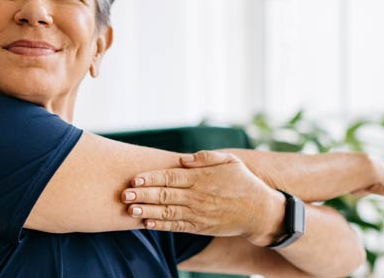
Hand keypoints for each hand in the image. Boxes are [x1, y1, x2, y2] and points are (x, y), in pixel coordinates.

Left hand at [120, 150, 284, 246]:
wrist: (260, 211)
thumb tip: (183, 158)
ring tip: (130, 210)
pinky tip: (147, 224)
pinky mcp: (201, 227)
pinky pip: (177, 227)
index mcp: (201, 178)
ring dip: (147, 212)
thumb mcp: (229, 161)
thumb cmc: (243, 181)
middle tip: (123, 194)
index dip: (150, 178)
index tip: (134, 179)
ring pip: (168, 212)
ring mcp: (199, 213)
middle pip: (165, 195)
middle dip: (142, 195)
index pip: (170, 176)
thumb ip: (205, 157)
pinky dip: (162, 226)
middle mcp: (197, 196)